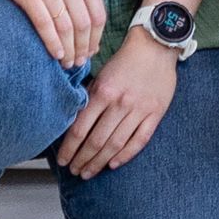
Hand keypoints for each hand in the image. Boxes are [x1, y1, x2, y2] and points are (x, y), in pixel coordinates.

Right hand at [0, 0, 108, 68]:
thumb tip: (91, 32)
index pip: (98, 14)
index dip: (96, 38)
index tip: (91, 52)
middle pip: (84, 24)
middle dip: (82, 48)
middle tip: (78, 63)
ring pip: (66, 27)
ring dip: (68, 50)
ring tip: (66, 62)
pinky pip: (45, 24)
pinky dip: (52, 43)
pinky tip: (54, 54)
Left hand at [58, 30, 178, 177]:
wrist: (155, 46)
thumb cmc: (125, 60)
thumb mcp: (101, 74)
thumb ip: (90, 97)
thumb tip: (74, 121)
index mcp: (103, 92)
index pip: (81, 128)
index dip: (70, 148)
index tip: (62, 160)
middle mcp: (120, 103)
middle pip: (97, 140)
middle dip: (83, 159)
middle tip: (74, 171)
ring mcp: (139, 109)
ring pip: (116, 144)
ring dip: (100, 162)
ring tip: (89, 172)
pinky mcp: (155, 113)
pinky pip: (139, 140)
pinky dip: (126, 155)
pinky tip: (113, 164)